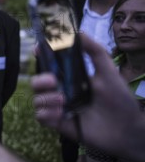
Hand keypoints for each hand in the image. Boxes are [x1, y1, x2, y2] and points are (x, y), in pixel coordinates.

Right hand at [31, 33, 143, 158]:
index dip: (41, 56)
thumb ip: (94, 51)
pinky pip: (40, 117)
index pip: (49, 65)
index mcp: (71, 77)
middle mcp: (61, 91)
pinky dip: (46, 114)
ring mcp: (58, 108)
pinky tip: (60, 114)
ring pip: (36, 100)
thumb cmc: (119, 100)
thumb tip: (78, 32)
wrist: (126, 129)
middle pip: (36, 82)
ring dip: (45, 98)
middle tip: (53, 80)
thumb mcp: (108, 71)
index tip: (38, 49)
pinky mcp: (58, 123)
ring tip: (63, 101)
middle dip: (39, 80)